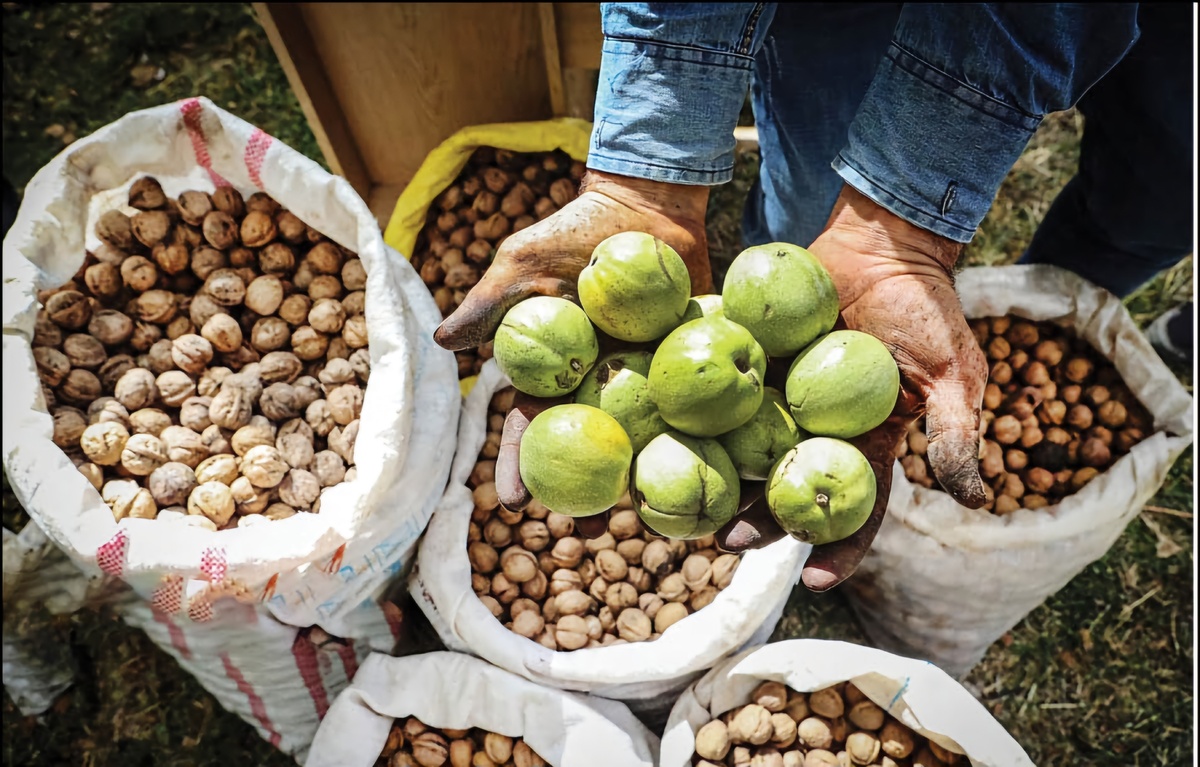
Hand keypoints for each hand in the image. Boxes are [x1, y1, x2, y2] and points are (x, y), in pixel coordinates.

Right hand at [434, 170, 710, 512]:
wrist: (645, 206)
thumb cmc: (575, 233)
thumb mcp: (524, 263)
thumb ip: (491, 304)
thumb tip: (443, 343)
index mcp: (553, 373)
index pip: (528, 427)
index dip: (517, 464)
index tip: (513, 503)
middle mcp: (597, 387)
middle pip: (586, 449)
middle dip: (581, 493)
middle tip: (583, 531)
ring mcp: (645, 381)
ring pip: (641, 440)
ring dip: (642, 480)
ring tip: (651, 521)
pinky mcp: (691, 367)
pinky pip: (696, 408)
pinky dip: (703, 439)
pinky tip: (714, 475)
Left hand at [716, 184, 987, 591]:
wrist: (881, 246)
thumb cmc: (924, 308)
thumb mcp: (953, 370)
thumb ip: (956, 430)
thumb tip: (976, 501)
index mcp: (868, 444)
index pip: (855, 507)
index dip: (838, 547)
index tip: (814, 581)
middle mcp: (819, 431)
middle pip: (785, 486)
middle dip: (759, 520)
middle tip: (727, 543)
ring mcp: (781, 399)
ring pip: (746, 450)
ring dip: (720, 478)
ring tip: (688, 505)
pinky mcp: (751, 362)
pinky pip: (722, 395)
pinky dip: (697, 416)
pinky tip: (669, 436)